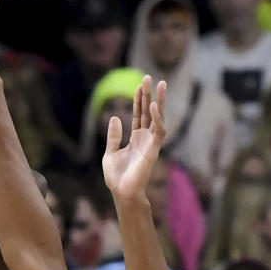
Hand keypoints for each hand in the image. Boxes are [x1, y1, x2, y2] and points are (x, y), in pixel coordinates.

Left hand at [103, 76, 166, 202]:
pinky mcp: (153, 150)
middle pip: (149, 112)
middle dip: (149, 95)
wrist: (122, 193)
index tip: (139, 85)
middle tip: (149, 77)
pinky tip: (153, 106)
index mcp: (135, 139)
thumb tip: (115, 117)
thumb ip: (113, 136)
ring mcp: (150, 144)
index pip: (138, 115)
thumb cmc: (116, 178)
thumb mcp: (110, 153)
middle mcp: (145, 139)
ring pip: (158, 118)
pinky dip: (157, 118)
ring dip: (159, 101)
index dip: (138, 100)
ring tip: (160, 84)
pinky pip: (158, 131)